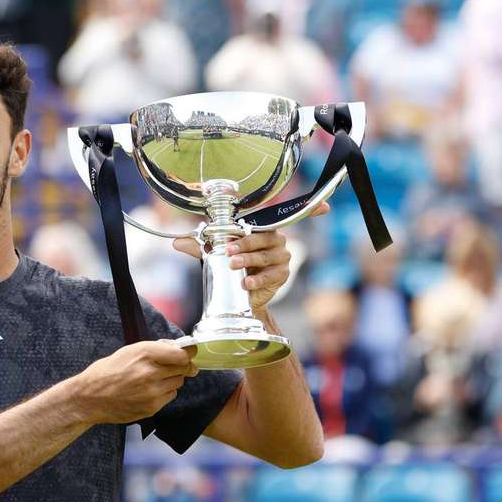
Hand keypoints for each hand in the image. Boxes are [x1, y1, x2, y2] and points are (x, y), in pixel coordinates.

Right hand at [71, 340, 197, 424]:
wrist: (89, 398)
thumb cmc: (107, 370)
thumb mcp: (129, 351)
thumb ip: (155, 349)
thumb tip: (178, 348)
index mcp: (145, 353)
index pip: (182, 354)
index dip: (189, 353)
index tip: (189, 352)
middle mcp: (151, 372)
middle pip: (183, 368)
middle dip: (180, 366)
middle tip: (171, 365)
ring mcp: (152, 392)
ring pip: (178, 383)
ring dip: (172, 379)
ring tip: (154, 379)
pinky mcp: (152, 407)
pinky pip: (170, 396)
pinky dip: (165, 392)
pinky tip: (149, 390)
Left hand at [172, 203, 329, 310]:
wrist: (239, 295)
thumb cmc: (229, 267)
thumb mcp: (212, 254)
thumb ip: (198, 246)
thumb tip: (174, 242)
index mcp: (261, 228)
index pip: (282, 213)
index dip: (311, 207)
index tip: (326, 206)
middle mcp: (275, 239)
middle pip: (265, 237)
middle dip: (246, 243)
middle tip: (229, 251)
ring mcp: (281, 257)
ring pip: (267, 255)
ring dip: (249, 260)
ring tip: (233, 267)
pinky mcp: (281, 275)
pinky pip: (272, 275)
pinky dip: (258, 278)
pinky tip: (246, 283)